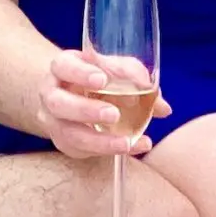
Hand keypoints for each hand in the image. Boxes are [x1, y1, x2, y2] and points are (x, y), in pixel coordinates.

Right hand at [39, 49, 170, 158]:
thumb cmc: (96, 74)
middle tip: (114, 114)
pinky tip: (131, 147)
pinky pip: (81, 150)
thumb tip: (163, 107)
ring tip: (126, 143)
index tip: (102, 80)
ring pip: (68, 133)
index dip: (81, 73)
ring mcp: (54, 121)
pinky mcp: (64, 141)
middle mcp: (52, 94)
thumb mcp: (113, 67)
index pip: (64, 66)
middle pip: (59, 103)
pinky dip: (107, 150)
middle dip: (86, 110)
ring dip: (99, 141)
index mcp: (62, 67)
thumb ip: (135, 79)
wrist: (68, 92)